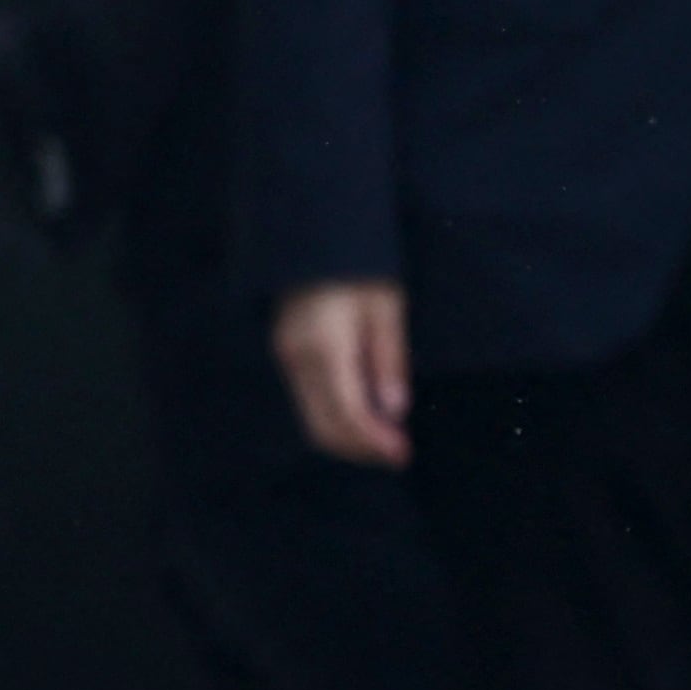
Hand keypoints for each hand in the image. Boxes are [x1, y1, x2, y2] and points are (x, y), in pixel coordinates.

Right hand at [273, 279, 411, 468]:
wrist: (314, 235)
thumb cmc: (359, 266)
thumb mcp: (387, 307)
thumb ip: (389, 359)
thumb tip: (394, 411)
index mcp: (325, 348)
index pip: (348, 414)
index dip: (375, 442)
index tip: (403, 455)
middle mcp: (297, 360)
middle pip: (324, 428)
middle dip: (362, 449)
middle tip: (399, 455)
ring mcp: (287, 358)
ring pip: (313, 420)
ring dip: (349, 439)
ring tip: (388, 441)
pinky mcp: (288, 355)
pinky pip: (309, 402)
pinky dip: (337, 420)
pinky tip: (367, 419)